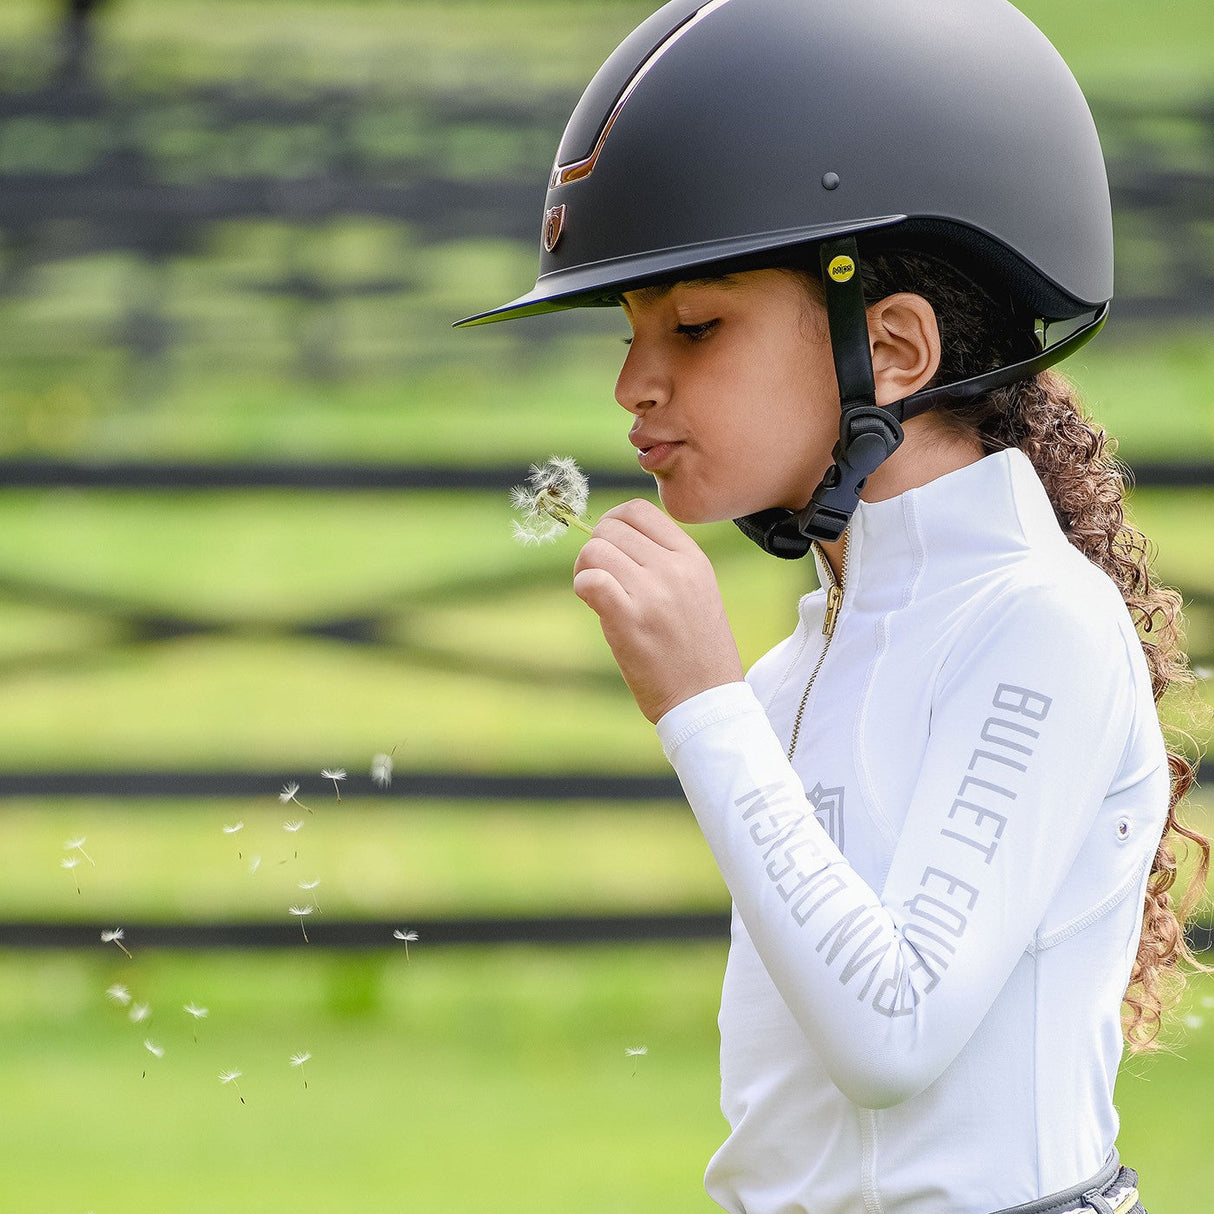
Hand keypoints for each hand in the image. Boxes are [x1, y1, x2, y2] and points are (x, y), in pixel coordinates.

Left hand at [572, 499, 743, 722]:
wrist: (705, 700)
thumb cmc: (696, 651)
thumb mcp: (696, 591)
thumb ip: (663, 562)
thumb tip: (612, 540)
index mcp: (692, 558)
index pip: (638, 510)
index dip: (612, 524)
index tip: (611, 550)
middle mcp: (673, 568)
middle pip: (610, 528)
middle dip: (595, 550)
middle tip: (601, 580)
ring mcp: (652, 592)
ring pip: (594, 550)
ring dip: (585, 570)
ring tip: (598, 595)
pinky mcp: (629, 620)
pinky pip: (589, 580)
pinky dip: (582, 588)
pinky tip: (594, 607)